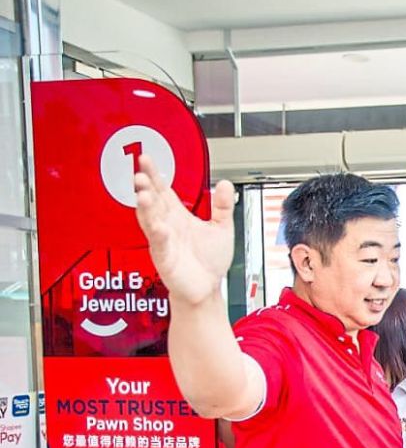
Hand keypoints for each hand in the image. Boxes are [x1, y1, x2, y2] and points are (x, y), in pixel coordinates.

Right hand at [133, 154, 236, 305]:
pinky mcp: (165, 258)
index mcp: (178, 216)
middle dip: (145, 187)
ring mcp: (164, 241)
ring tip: (142, 193)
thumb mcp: (221, 228)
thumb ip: (222, 206)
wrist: (206, 289)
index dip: (154, 175)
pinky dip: (159, 235)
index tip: (146, 159)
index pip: (163, 190)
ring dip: (146, 207)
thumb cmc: (208, 262)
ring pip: (150, 220)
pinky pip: (160, 244)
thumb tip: (224, 184)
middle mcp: (167, 225)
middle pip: (153, 201)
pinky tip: (160, 227)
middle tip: (139, 173)